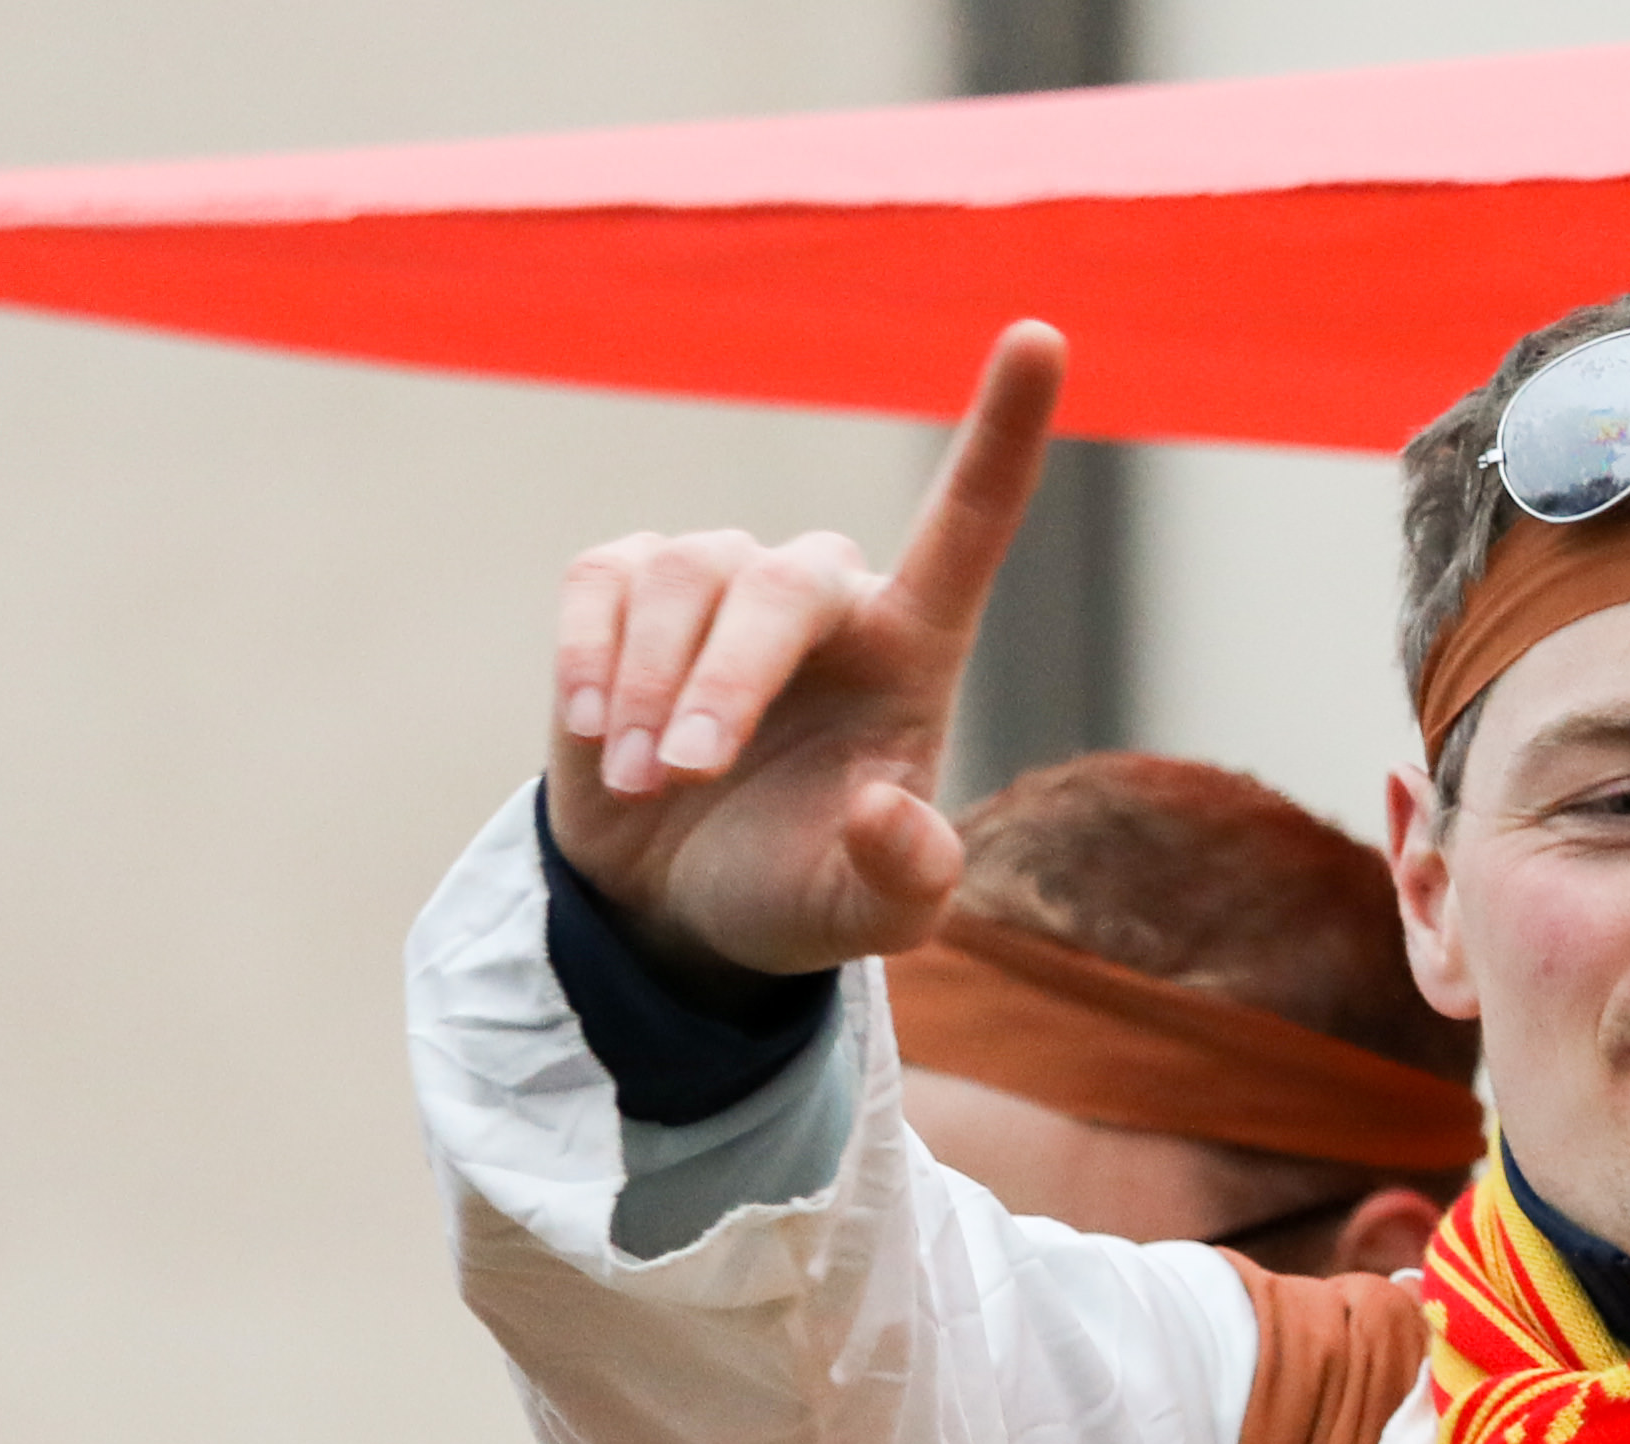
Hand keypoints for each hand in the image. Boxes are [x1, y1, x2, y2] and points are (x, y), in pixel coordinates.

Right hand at [545, 321, 1066, 986]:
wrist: (673, 906)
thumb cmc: (793, 892)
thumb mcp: (864, 921)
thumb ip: (903, 882)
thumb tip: (882, 809)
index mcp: (914, 647)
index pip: (971, 521)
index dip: (1004, 430)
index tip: (1042, 335)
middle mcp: (826, 593)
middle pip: (779, 585)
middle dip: (724, 684)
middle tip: (684, 777)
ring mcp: (722, 577)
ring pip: (682, 580)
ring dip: (648, 694)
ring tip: (642, 787)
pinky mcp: (627, 584)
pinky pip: (601, 583)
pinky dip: (587, 662)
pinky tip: (591, 734)